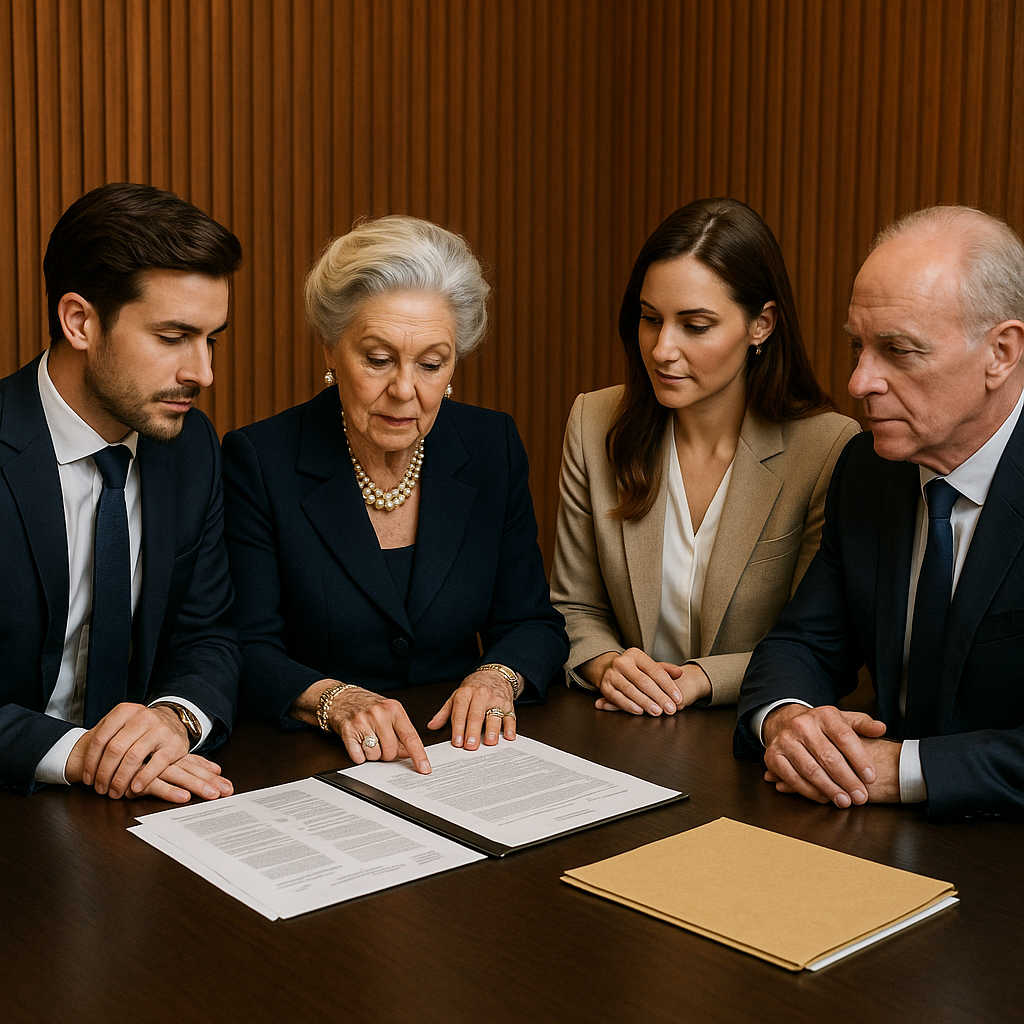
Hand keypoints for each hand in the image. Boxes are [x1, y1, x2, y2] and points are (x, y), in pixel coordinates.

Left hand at [67, 702, 200, 798]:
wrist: (175, 720)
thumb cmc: (142, 728)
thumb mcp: (122, 723)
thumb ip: (104, 736)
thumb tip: (84, 764)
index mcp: (125, 711)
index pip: (101, 738)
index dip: (91, 762)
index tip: (88, 779)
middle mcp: (143, 717)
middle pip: (115, 749)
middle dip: (104, 773)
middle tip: (101, 789)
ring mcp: (160, 730)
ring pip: (134, 757)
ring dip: (121, 779)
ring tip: (115, 792)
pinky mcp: (174, 744)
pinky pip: (156, 764)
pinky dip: (143, 778)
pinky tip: (134, 788)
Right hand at [127, 753, 233, 803]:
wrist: (101, 748)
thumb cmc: (133, 756)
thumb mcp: (162, 760)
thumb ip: (189, 762)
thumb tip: (215, 768)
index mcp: (170, 755)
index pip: (194, 764)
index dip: (211, 775)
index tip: (228, 786)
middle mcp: (163, 759)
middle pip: (190, 770)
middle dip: (209, 782)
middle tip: (226, 792)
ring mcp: (151, 767)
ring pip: (177, 775)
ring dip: (195, 785)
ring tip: (210, 794)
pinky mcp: (137, 777)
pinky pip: (155, 784)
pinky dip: (169, 791)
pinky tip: (182, 796)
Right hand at [325, 687, 430, 774]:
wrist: (340, 698)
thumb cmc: (367, 705)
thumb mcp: (389, 712)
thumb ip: (401, 732)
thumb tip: (409, 754)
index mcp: (393, 709)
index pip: (410, 736)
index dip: (418, 755)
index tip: (424, 768)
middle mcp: (378, 714)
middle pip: (391, 751)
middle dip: (387, 752)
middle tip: (380, 741)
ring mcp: (362, 722)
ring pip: (375, 756)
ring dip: (372, 754)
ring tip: (368, 738)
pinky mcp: (347, 731)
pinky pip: (359, 757)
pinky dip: (359, 755)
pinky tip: (358, 742)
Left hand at [427, 670, 516, 749]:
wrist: (495, 674)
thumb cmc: (475, 688)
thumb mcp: (457, 696)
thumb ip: (445, 713)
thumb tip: (432, 725)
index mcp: (465, 694)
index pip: (460, 712)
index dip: (458, 727)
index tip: (457, 741)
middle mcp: (481, 696)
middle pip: (476, 715)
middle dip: (473, 731)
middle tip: (471, 745)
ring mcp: (495, 701)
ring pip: (494, 716)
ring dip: (492, 730)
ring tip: (489, 741)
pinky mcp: (508, 705)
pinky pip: (510, 716)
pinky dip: (510, 727)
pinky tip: (509, 735)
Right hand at [584, 649, 710, 714]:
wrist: (606, 668)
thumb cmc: (632, 669)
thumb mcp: (647, 665)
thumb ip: (664, 669)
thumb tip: (679, 673)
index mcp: (635, 655)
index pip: (655, 670)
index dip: (668, 685)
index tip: (678, 698)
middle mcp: (621, 663)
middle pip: (644, 681)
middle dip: (659, 696)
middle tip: (670, 708)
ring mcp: (611, 674)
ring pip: (630, 690)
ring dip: (645, 703)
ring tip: (657, 711)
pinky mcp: (604, 687)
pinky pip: (617, 698)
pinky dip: (629, 705)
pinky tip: (639, 711)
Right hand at [761, 704, 888, 807]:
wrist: (785, 722)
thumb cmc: (820, 727)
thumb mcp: (843, 720)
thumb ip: (863, 725)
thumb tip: (880, 728)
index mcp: (823, 715)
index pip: (844, 737)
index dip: (859, 759)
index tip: (871, 778)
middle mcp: (801, 725)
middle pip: (828, 756)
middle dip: (847, 780)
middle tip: (860, 796)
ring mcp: (785, 740)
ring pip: (810, 770)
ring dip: (830, 789)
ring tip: (844, 801)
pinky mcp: (773, 756)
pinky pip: (792, 778)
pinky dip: (809, 791)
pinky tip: (823, 797)